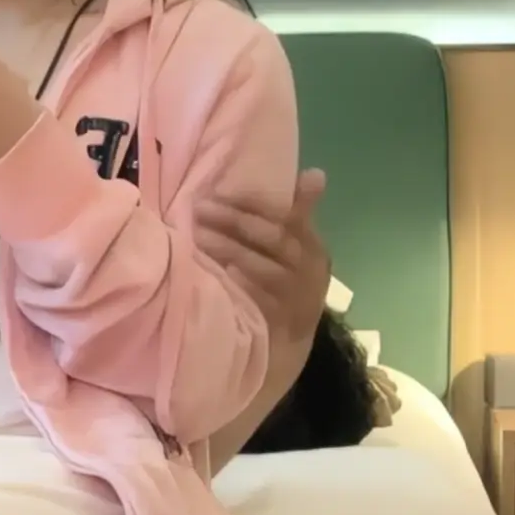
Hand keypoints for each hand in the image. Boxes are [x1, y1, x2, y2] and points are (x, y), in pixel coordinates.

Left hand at [198, 168, 331, 347]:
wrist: (292, 341)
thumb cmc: (289, 284)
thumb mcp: (296, 249)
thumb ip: (296, 214)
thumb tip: (315, 173)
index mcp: (313, 247)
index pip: (291, 218)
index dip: (257, 203)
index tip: (223, 190)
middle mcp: (309, 269)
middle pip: (275, 239)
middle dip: (236, 221)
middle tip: (201, 207)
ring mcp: (296, 296)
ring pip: (264, 268)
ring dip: (230, 249)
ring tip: (199, 235)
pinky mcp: (281, 319)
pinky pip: (260, 298)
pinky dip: (242, 284)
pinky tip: (221, 272)